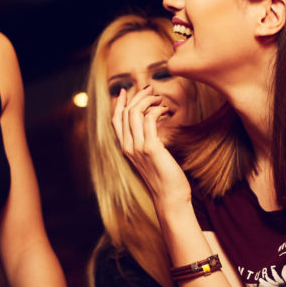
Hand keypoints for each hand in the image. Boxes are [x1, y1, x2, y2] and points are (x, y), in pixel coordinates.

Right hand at [111, 85, 190, 203]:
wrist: (170, 197)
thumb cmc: (164, 178)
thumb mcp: (151, 158)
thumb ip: (147, 143)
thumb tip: (152, 125)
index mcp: (125, 149)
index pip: (116, 121)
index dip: (118, 104)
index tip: (124, 91)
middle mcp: (128, 147)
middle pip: (126, 113)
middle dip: (137, 96)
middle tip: (150, 89)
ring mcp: (138, 148)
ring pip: (135, 113)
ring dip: (148, 100)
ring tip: (160, 99)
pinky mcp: (151, 148)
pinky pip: (149, 120)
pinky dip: (157, 110)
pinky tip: (165, 111)